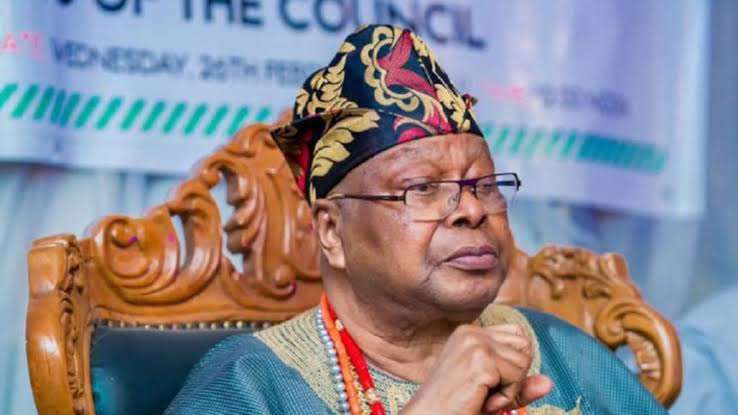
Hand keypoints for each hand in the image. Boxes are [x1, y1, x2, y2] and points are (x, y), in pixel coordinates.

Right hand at [400, 323, 552, 414]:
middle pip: (525, 346)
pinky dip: (505, 398)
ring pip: (523, 363)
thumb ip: (519, 385)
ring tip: (482, 398)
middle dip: (515, 376)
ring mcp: (475, 344)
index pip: (518, 335)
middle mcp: (471, 332)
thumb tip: (549, 383)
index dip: (514, 364)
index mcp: (469, 332)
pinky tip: (482, 402)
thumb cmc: (456, 408)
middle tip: (487, 393)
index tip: (490, 382)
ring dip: (510, 390)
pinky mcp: (480, 361)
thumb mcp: (491, 393)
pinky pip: (517, 379)